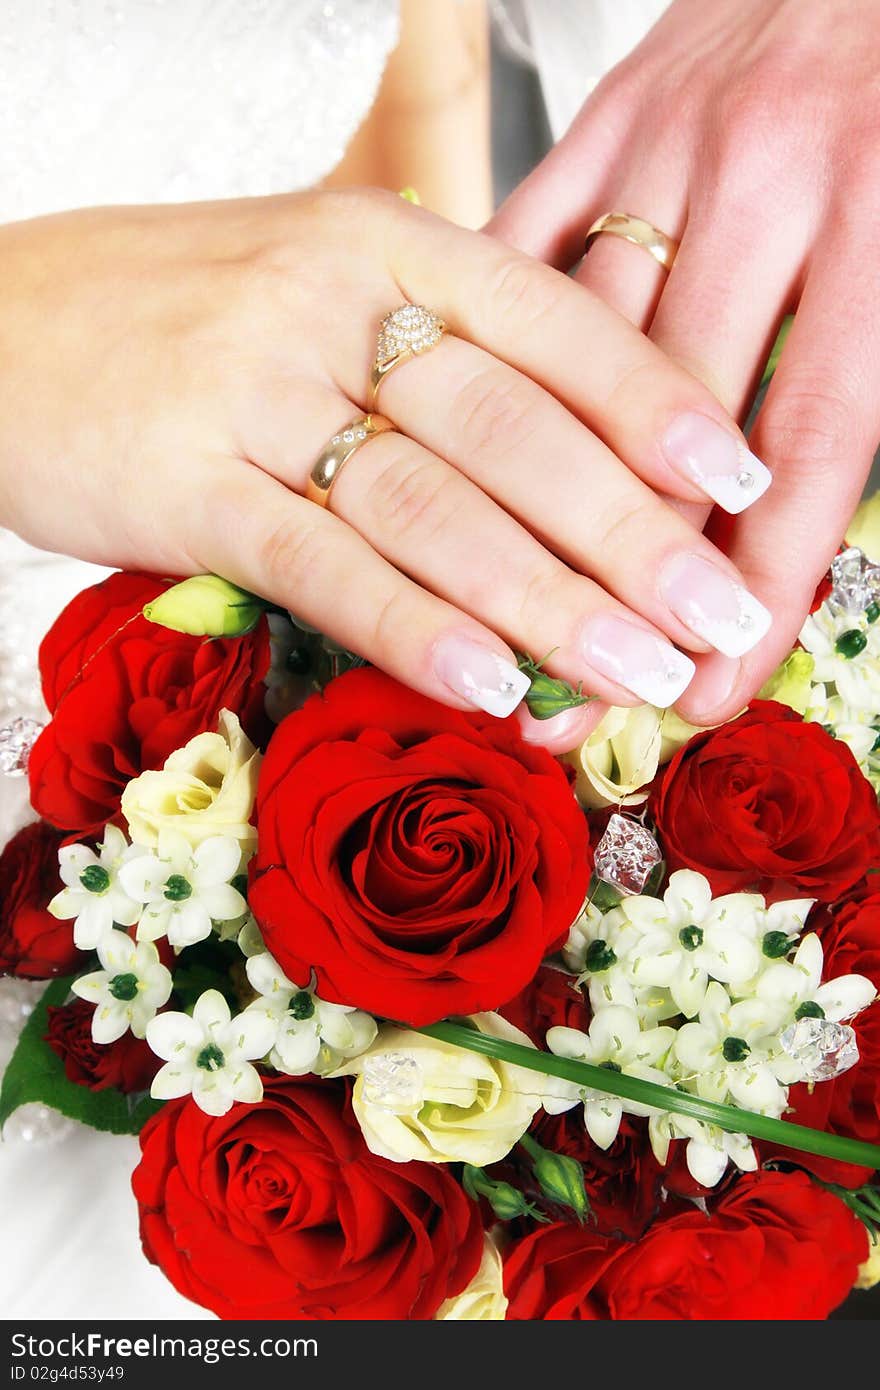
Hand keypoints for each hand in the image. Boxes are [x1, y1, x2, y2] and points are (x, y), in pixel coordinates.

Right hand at [0, 189, 765, 747]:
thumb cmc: (174, 317)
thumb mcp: (314, 289)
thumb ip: (435, 354)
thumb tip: (573, 467)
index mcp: (382, 245)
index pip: (553, 321)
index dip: (658, 407)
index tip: (740, 487)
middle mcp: (330, 304)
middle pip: (514, 427)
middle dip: (632, 532)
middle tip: (716, 618)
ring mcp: (252, 392)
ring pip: (431, 503)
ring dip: (548, 598)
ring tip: (638, 675)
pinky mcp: (184, 483)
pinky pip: (321, 562)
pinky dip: (413, 626)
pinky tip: (490, 684)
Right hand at [490, 0, 879, 722]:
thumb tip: (813, 496)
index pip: (814, 435)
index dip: (766, 578)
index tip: (719, 684)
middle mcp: (760, 168)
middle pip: (678, 416)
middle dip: (639, 572)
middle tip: (603, 687)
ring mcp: (662, 142)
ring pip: (580, 354)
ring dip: (549, 503)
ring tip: (521, 624)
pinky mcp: (598, 121)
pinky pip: (523, 251)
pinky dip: (493, 358)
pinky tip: (460, 458)